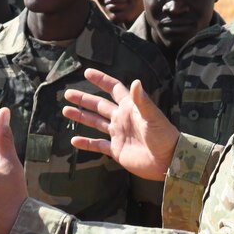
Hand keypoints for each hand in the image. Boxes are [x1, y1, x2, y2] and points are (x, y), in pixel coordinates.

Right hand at [62, 68, 178, 180]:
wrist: (168, 161)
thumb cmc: (164, 136)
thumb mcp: (153, 117)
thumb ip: (142, 101)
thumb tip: (135, 81)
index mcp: (130, 107)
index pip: (113, 89)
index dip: (101, 80)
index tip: (87, 72)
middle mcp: (122, 118)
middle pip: (99, 105)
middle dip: (84, 99)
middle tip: (68, 93)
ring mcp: (119, 134)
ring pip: (96, 123)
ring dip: (81, 117)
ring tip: (66, 110)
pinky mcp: (117, 150)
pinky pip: (98, 145)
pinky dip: (86, 143)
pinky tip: (74, 141)